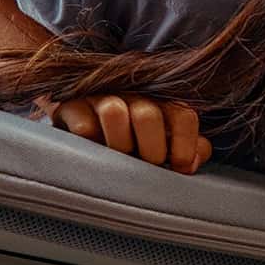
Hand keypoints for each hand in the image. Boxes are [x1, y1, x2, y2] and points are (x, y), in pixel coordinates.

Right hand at [52, 95, 211, 174]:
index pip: (182, 116)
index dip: (185, 145)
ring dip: (119, 143)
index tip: (180, 167)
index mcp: (161, 104)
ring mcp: (101, 98)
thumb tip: (193, 162)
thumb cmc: (133, 139)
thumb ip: (189, 150)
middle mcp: (133, 96)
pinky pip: (82, 126)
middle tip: (147, 165)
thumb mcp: (164, 143)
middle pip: (148, 116)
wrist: (83, 121)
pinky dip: (90, 142)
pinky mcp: (71, 107)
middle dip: (151, 150)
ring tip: (119, 159)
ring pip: (113, 113)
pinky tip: (93, 151)